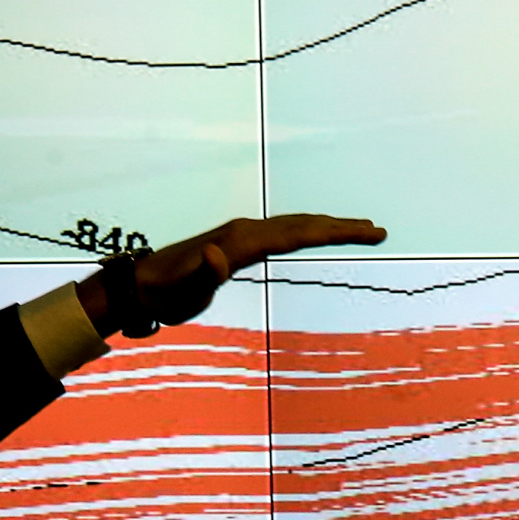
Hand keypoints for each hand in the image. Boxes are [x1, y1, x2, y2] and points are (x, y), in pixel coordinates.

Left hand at [83, 214, 387, 333]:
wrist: (141, 286)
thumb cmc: (165, 295)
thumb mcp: (184, 292)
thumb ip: (203, 272)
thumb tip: (216, 253)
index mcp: (243, 241)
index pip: (299, 233)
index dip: (336, 232)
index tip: (369, 232)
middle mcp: (245, 231)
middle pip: (303, 224)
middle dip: (341, 226)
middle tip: (377, 229)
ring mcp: (241, 235)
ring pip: (293, 226)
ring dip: (326, 226)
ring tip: (357, 230)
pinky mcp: (237, 243)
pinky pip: (281, 233)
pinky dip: (306, 231)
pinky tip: (313, 236)